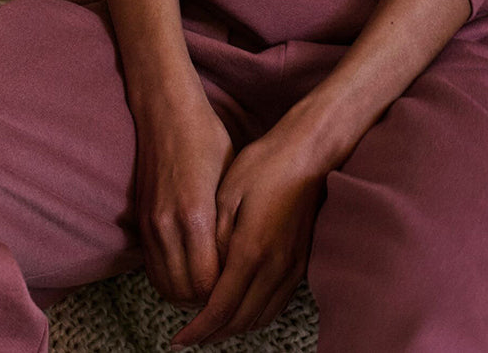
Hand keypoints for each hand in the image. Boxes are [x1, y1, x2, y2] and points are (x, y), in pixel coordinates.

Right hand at [131, 84, 236, 311]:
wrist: (166, 112)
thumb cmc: (206, 138)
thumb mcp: (230, 177)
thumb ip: (231, 222)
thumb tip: (240, 260)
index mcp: (196, 214)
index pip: (207, 282)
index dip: (224, 291)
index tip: (239, 285)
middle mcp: (168, 225)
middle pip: (184, 293)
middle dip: (206, 300)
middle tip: (226, 290)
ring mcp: (150, 224)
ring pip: (165, 286)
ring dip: (186, 293)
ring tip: (209, 286)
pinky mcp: (140, 221)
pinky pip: (152, 269)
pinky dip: (169, 279)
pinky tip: (188, 271)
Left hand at [171, 115, 329, 347]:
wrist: (309, 153)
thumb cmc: (264, 166)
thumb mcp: (227, 195)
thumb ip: (215, 241)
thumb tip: (206, 277)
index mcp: (252, 250)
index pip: (220, 308)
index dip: (198, 330)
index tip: (178, 340)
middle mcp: (275, 267)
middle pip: (241, 321)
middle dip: (213, 335)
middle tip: (191, 337)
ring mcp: (293, 267)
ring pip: (261, 317)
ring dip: (235, 329)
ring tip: (212, 327)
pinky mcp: (302, 262)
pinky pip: (277, 304)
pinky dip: (256, 315)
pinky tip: (242, 308)